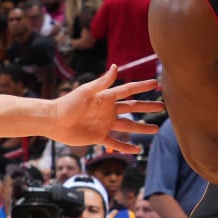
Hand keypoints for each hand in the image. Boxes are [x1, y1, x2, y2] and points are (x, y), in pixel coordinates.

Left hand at [51, 65, 165, 152]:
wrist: (54, 122)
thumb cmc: (67, 104)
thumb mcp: (85, 92)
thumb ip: (102, 82)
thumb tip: (116, 67)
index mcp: (106, 98)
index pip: (128, 91)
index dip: (142, 87)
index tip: (155, 83)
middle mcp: (108, 110)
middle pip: (133, 108)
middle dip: (147, 106)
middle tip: (162, 106)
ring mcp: (105, 124)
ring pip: (128, 126)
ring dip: (142, 128)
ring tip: (156, 129)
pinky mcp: (99, 137)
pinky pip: (116, 142)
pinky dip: (126, 147)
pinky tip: (137, 150)